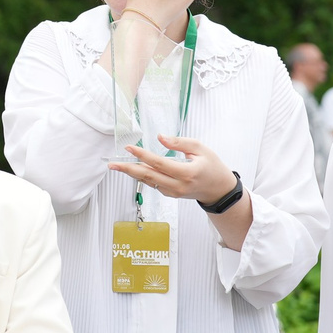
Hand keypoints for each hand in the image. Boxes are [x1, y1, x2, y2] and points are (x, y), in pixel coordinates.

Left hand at [109, 135, 233, 204]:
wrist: (219, 190)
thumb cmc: (212, 167)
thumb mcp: (200, 149)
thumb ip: (179, 143)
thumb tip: (160, 137)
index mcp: (187, 172)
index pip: (159, 163)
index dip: (142, 155)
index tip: (129, 148)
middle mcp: (179, 185)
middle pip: (148, 176)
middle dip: (128, 169)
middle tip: (112, 164)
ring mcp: (174, 192)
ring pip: (148, 182)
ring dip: (132, 173)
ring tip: (117, 166)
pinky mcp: (171, 194)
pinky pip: (154, 185)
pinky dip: (143, 177)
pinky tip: (134, 169)